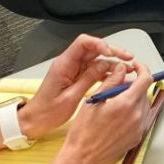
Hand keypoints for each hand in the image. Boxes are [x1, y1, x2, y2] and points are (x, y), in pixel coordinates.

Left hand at [16, 35, 141, 141]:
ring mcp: (73, 70)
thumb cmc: (47, 112)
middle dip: (112, 51)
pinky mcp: (76, 77)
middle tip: (128, 58)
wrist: (35, 121)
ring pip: (96, 59)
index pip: (83, 43)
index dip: (100, 44)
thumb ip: (88, 80)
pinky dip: (106, 72)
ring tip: (128, 68)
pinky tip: (118, 77)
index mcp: (64, 64)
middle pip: (93, 49)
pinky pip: (94, 70)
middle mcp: (69, 63)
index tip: (112, 53)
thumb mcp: (70, 97)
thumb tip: (105, 66)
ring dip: (112, 62)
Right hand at [51, 58, 159, 163]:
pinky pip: (142, 119)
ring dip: (135, 99)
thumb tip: (121, 70)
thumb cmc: (84, 133)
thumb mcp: (94, 101)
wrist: (83, 159)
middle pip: (145, 92)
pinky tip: (118, 116)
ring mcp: (138, 128)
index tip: (136, 67)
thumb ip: (111, 82)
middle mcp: (136, 116)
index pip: (146, 79)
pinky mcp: (137, 138)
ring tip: (116, 103)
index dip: (142, 69)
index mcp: (126, 104)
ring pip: (144, 105)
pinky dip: (134, 113)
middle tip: (119, 87)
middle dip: (135, 85)